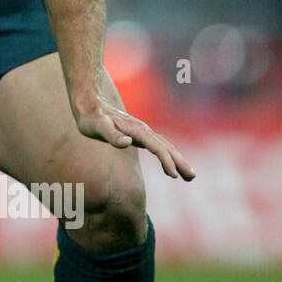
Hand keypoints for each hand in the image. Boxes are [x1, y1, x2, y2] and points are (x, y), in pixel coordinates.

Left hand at [73, 94, 194, 179]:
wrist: (89, 104)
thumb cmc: (91, 118)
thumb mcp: (97, 127)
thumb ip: (111, 135)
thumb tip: (127, 142)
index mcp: (137, 130)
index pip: (157, 147)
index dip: (166, 161)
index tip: (175, 176)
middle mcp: (143, 130)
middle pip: (167, 147)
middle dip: (180, 162)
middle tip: (192, 177)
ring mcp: (142, 132)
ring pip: (165, 147)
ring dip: (178, 160)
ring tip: (190, 176)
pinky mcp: (138, 135)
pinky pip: (158, 147)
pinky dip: (167, 156)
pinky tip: (169, 167)